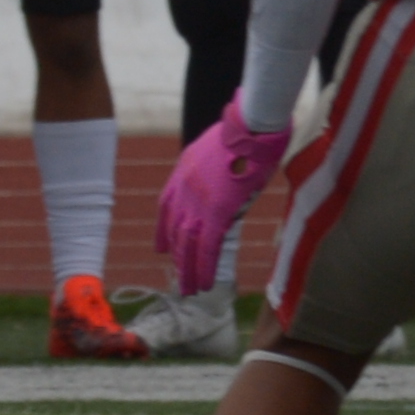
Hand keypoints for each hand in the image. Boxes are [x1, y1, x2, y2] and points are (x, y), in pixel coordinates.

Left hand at [155, 100, 290, 294]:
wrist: (252, 124)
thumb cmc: (246, 131)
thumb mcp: (219, 148)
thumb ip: (214, 167)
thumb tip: (224, 180)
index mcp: (182, 172)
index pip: (166, 207)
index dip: (163, 231)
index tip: (162, 248)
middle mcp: (184, 189)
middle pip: (175, 230)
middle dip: (176, 257)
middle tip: (179, 279)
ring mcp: (199, 201)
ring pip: (188, 244)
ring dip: (189, 270)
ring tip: (190, 290)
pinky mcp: (217, 211)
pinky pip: (208, 246)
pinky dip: (205, 267)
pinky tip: (205, 283)